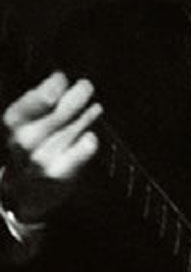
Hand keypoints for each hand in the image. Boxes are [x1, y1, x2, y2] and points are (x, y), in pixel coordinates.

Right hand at [1, 71, 101, 222]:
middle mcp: (24, 142)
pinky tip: (91, 136)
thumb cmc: (31, 151)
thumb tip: (61, 77)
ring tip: (96, 107)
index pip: (32, 102)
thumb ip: (39, 103)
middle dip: (75, 98)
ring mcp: (41, 158)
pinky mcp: (59, 173)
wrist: (26, 194)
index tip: (61, 78)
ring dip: (86, 116)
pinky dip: (88, 141)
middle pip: (58, 114)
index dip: (50, 87)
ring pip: (72, 129)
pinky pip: (82, 149)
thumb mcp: (26, 125)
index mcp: (14, 124)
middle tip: (86, 86)